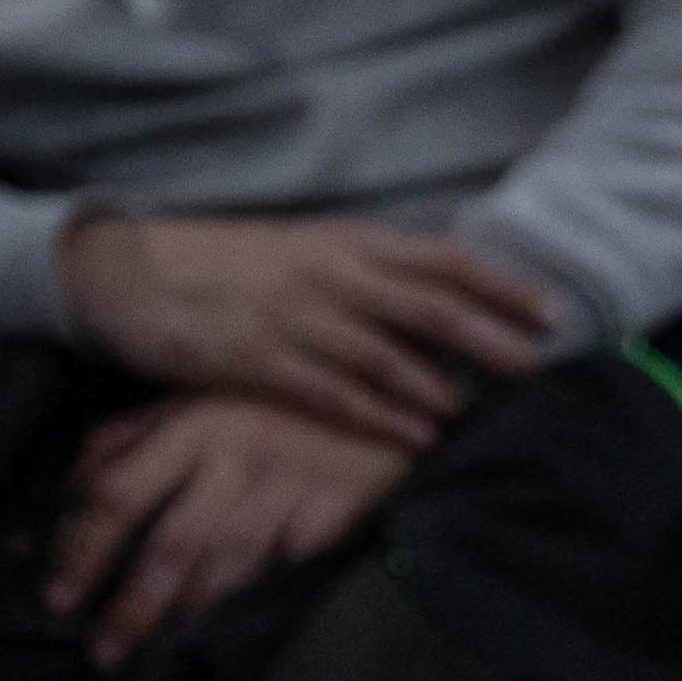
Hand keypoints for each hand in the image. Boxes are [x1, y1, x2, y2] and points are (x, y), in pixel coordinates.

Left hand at [47, 394, 410, 666]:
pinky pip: (292, 565)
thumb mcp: (199, 394)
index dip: (82, 550)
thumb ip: (134, 434)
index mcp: (191, 427)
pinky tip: (237, 628)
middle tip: (103, 652)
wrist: (386, 385)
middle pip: (171, 544)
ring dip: (189, 613)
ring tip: (159, 653)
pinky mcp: (338, 507)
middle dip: (133, 606)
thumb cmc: (279, 398)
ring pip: (229, 563)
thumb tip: (77, 483)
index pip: (118, 494)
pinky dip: (263, 597)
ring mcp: (289, 485)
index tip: (60, 598)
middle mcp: (235, 457)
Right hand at [58, 211, 558, 445]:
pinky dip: (378, 416)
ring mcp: (292, 315)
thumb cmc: (229, 264)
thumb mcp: (307, 250)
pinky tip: (417, 438)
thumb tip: (447, 295)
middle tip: (543, 367)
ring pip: (386, 352)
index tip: (555, 312)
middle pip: (431, 306)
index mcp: (347, 242)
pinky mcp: (253, 359)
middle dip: (493, 337)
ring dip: (440, 386)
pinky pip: (329, 392)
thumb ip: (370, 271)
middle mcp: (329, 273)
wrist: (126, 270)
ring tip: (485, 412)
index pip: (444, 260)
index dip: (503, 286)